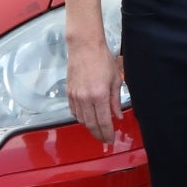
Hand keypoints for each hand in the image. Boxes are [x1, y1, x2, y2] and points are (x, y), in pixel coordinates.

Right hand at [66, 26, 123, 144]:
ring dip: (89, 127)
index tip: (111, 140)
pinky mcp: (68, 93)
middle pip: (91, 124)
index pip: (103, 121)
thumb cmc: (103, 60)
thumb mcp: (115, 80)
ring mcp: (75, 96)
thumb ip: (115, 101)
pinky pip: (73, 111)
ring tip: (98, 130)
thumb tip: (117, 116)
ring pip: (81, 119)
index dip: (107, 133)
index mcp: (99, 95)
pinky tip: (87, 118)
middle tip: (104, 139)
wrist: (85, 47)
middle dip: (98, 134)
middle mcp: (85, 98)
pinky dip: (80, 118)